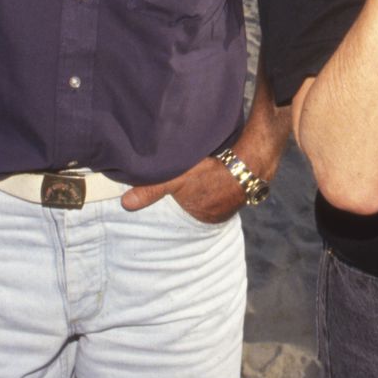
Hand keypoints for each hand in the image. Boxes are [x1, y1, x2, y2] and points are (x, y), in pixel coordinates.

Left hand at [121, 155, 244, 222]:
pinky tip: (223, 170)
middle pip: (201, 204)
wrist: (251, 161)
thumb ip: (152, 190)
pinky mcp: (244, 188)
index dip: (182, 198)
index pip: (187, 209)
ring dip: (211, 187)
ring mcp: (233, 203)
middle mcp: (219, 215)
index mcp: (202, 216)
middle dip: (197, 194)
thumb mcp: (177, 180)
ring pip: (215, 196)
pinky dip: (225, 181)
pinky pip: (230, 187)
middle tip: (194, 179)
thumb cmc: (213, 172)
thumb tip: (126, 204)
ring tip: (208, 174)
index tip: (182, 188)